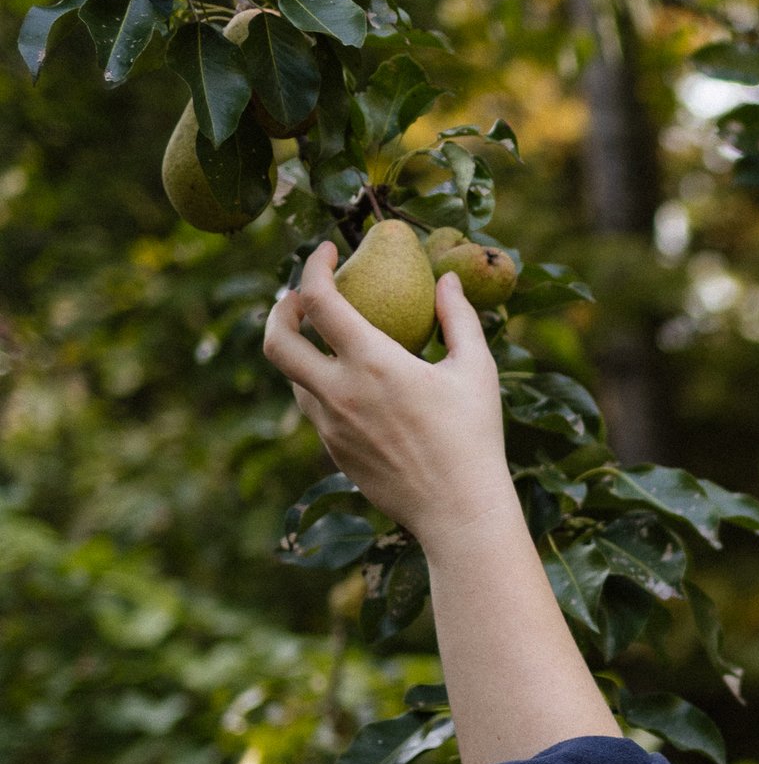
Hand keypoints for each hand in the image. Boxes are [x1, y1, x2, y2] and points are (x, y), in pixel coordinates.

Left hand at [263, 240, 511, 546]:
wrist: (458, 510)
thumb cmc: (475, 437)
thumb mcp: (477, 370)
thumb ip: (459, 318)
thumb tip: (445, 280)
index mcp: (371, 362)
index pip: (317, 299)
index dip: (313, 266)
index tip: (327, 252)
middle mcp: (338, 391)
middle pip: (275, 338)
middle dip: (280, 307)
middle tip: (300, 297)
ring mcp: (329, 425)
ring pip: (292, 376)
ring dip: (303, 350)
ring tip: (331, 342)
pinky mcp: (334, 451)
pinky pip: (314, 409)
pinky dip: (322, 386)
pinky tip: (355, 387)